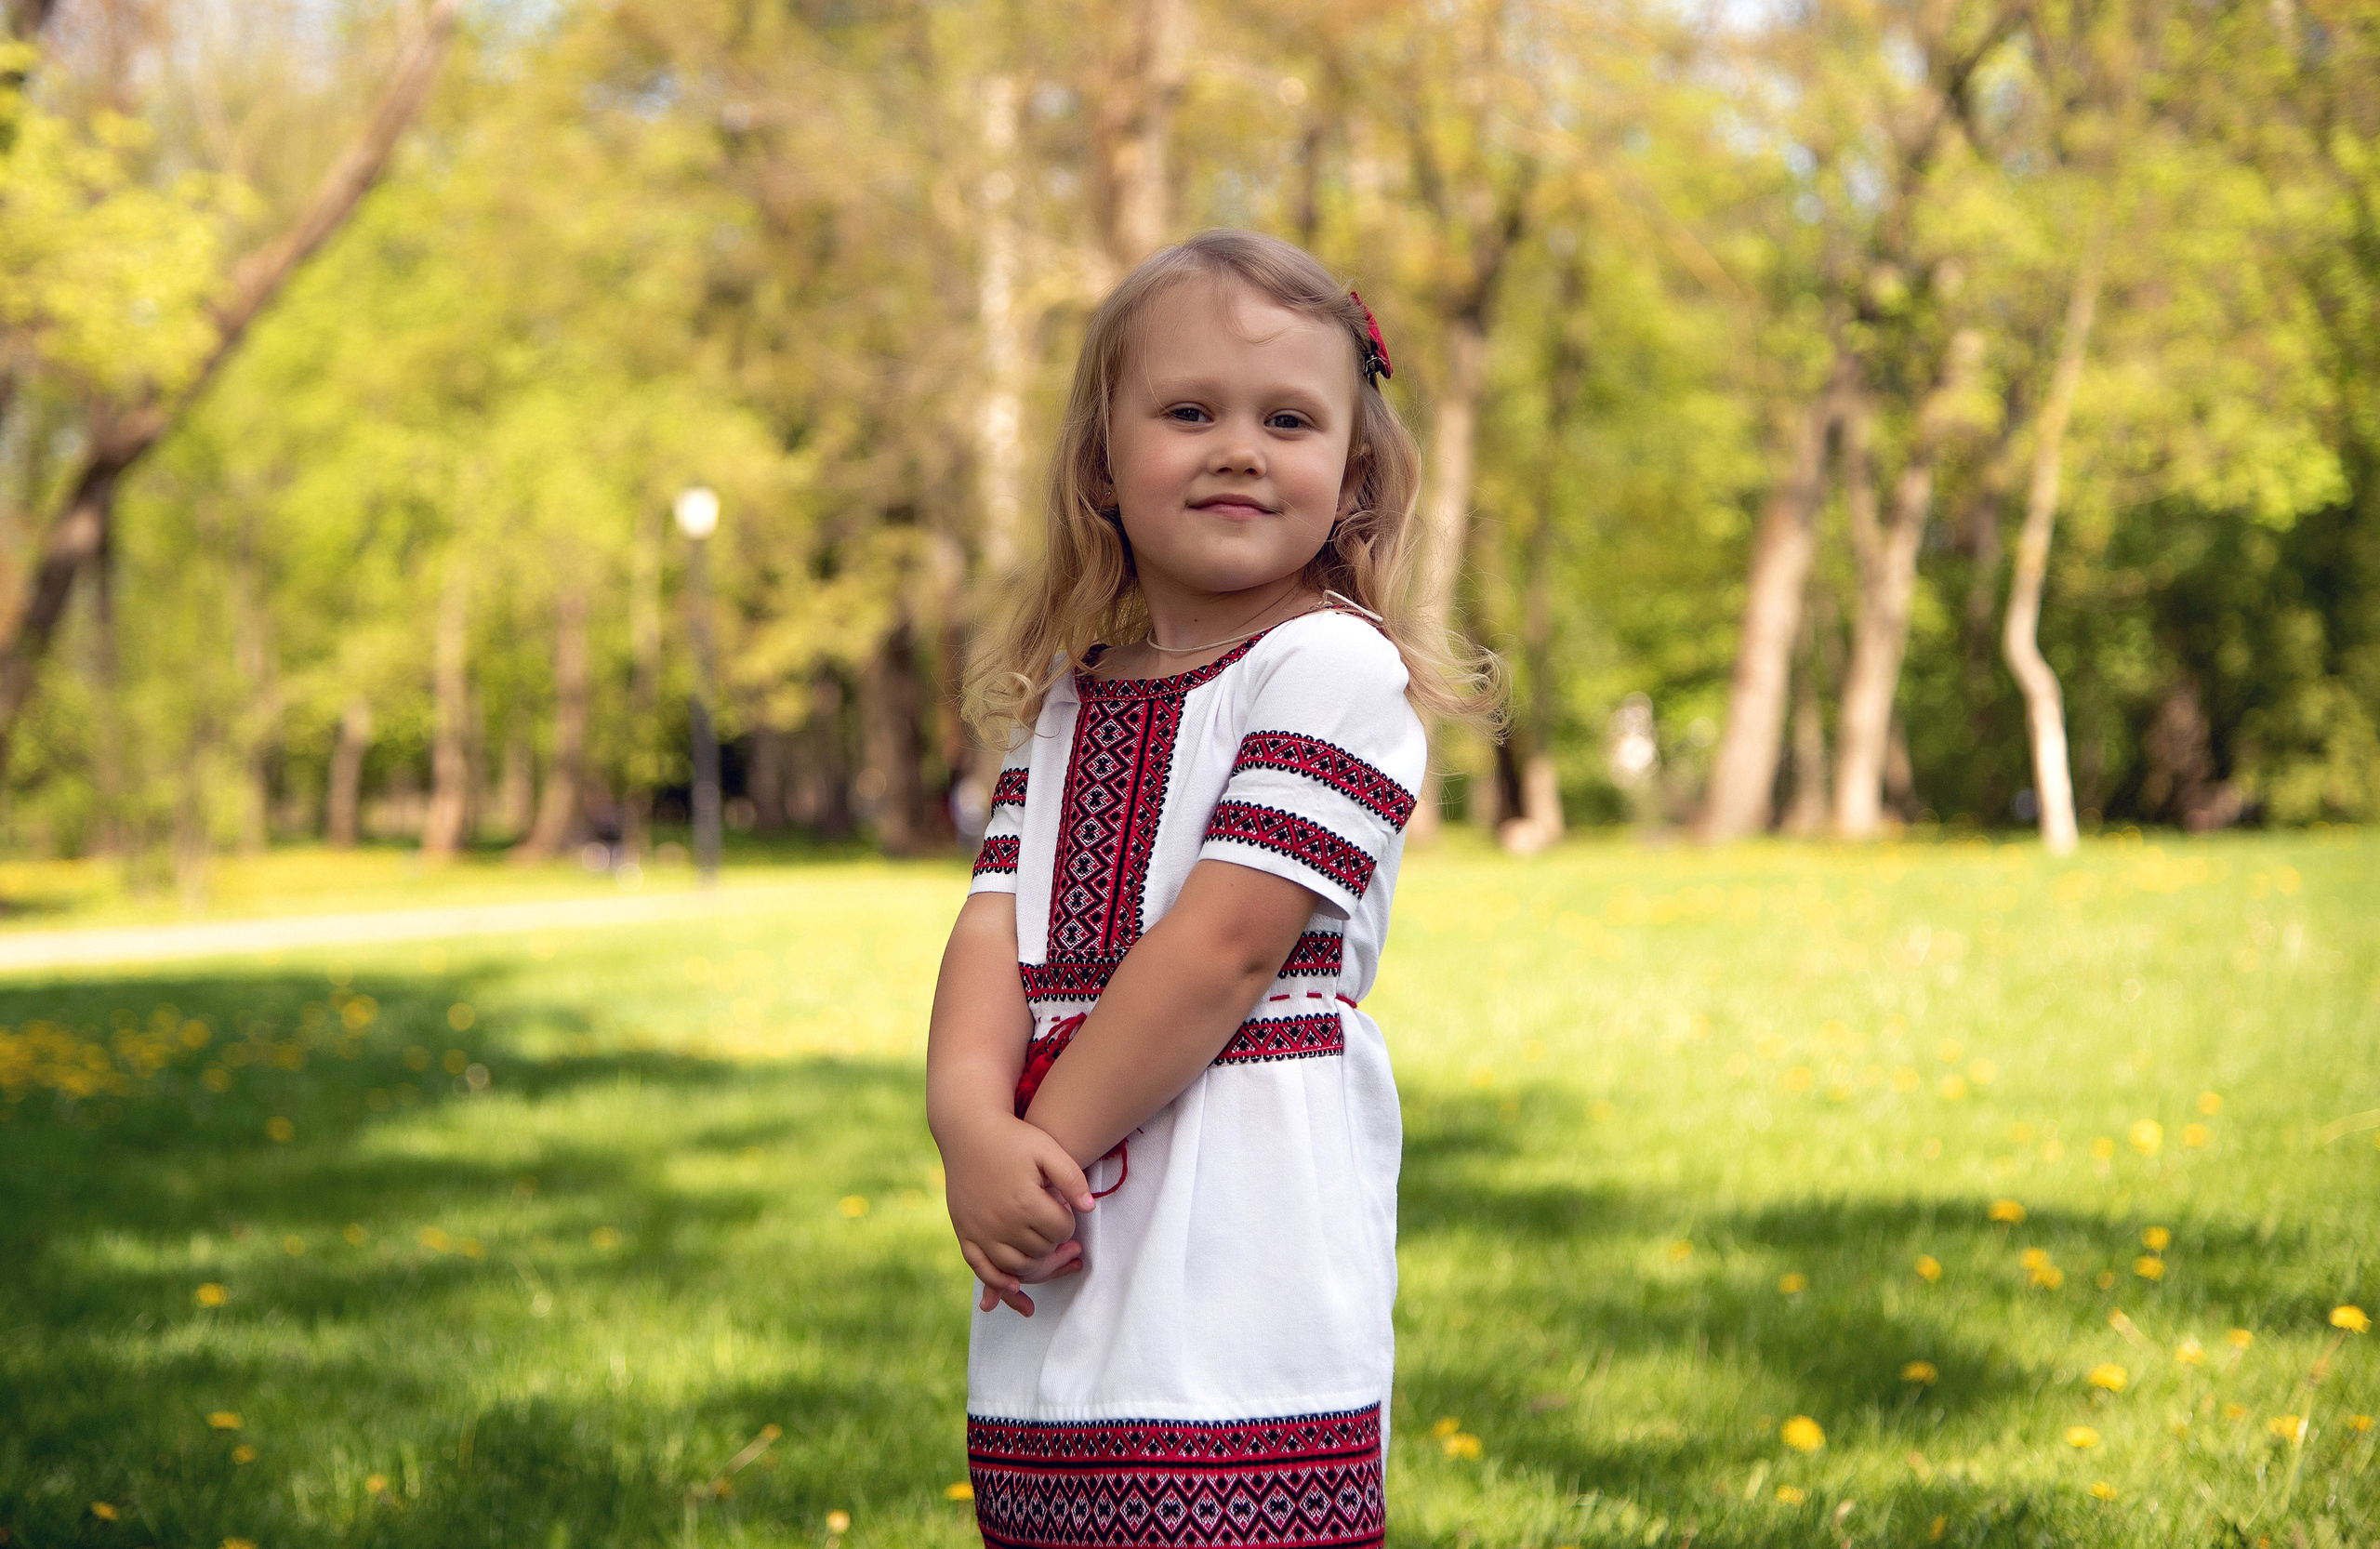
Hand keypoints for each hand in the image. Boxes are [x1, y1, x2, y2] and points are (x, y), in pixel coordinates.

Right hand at [941, 1111, 1094, 1312]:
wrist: (969, 1131)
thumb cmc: (1013, 1138)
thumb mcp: (1047, 1149)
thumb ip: (1072, 1178)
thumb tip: (1089, 1208)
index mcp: (1025, 1202)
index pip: (1060, 1231)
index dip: (1068, 1223)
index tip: (1063, 1209)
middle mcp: (1001, 1222)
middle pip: (1040, 1252)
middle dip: (1055, 1245)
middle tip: (1062, 1235)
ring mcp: (980, 1231)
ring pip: (1016, 1266)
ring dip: (1035, 1264)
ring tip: (1045, 1250)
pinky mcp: (964, 1233)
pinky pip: (981, 1268)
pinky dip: (998, 1282)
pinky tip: (1014, 1286)